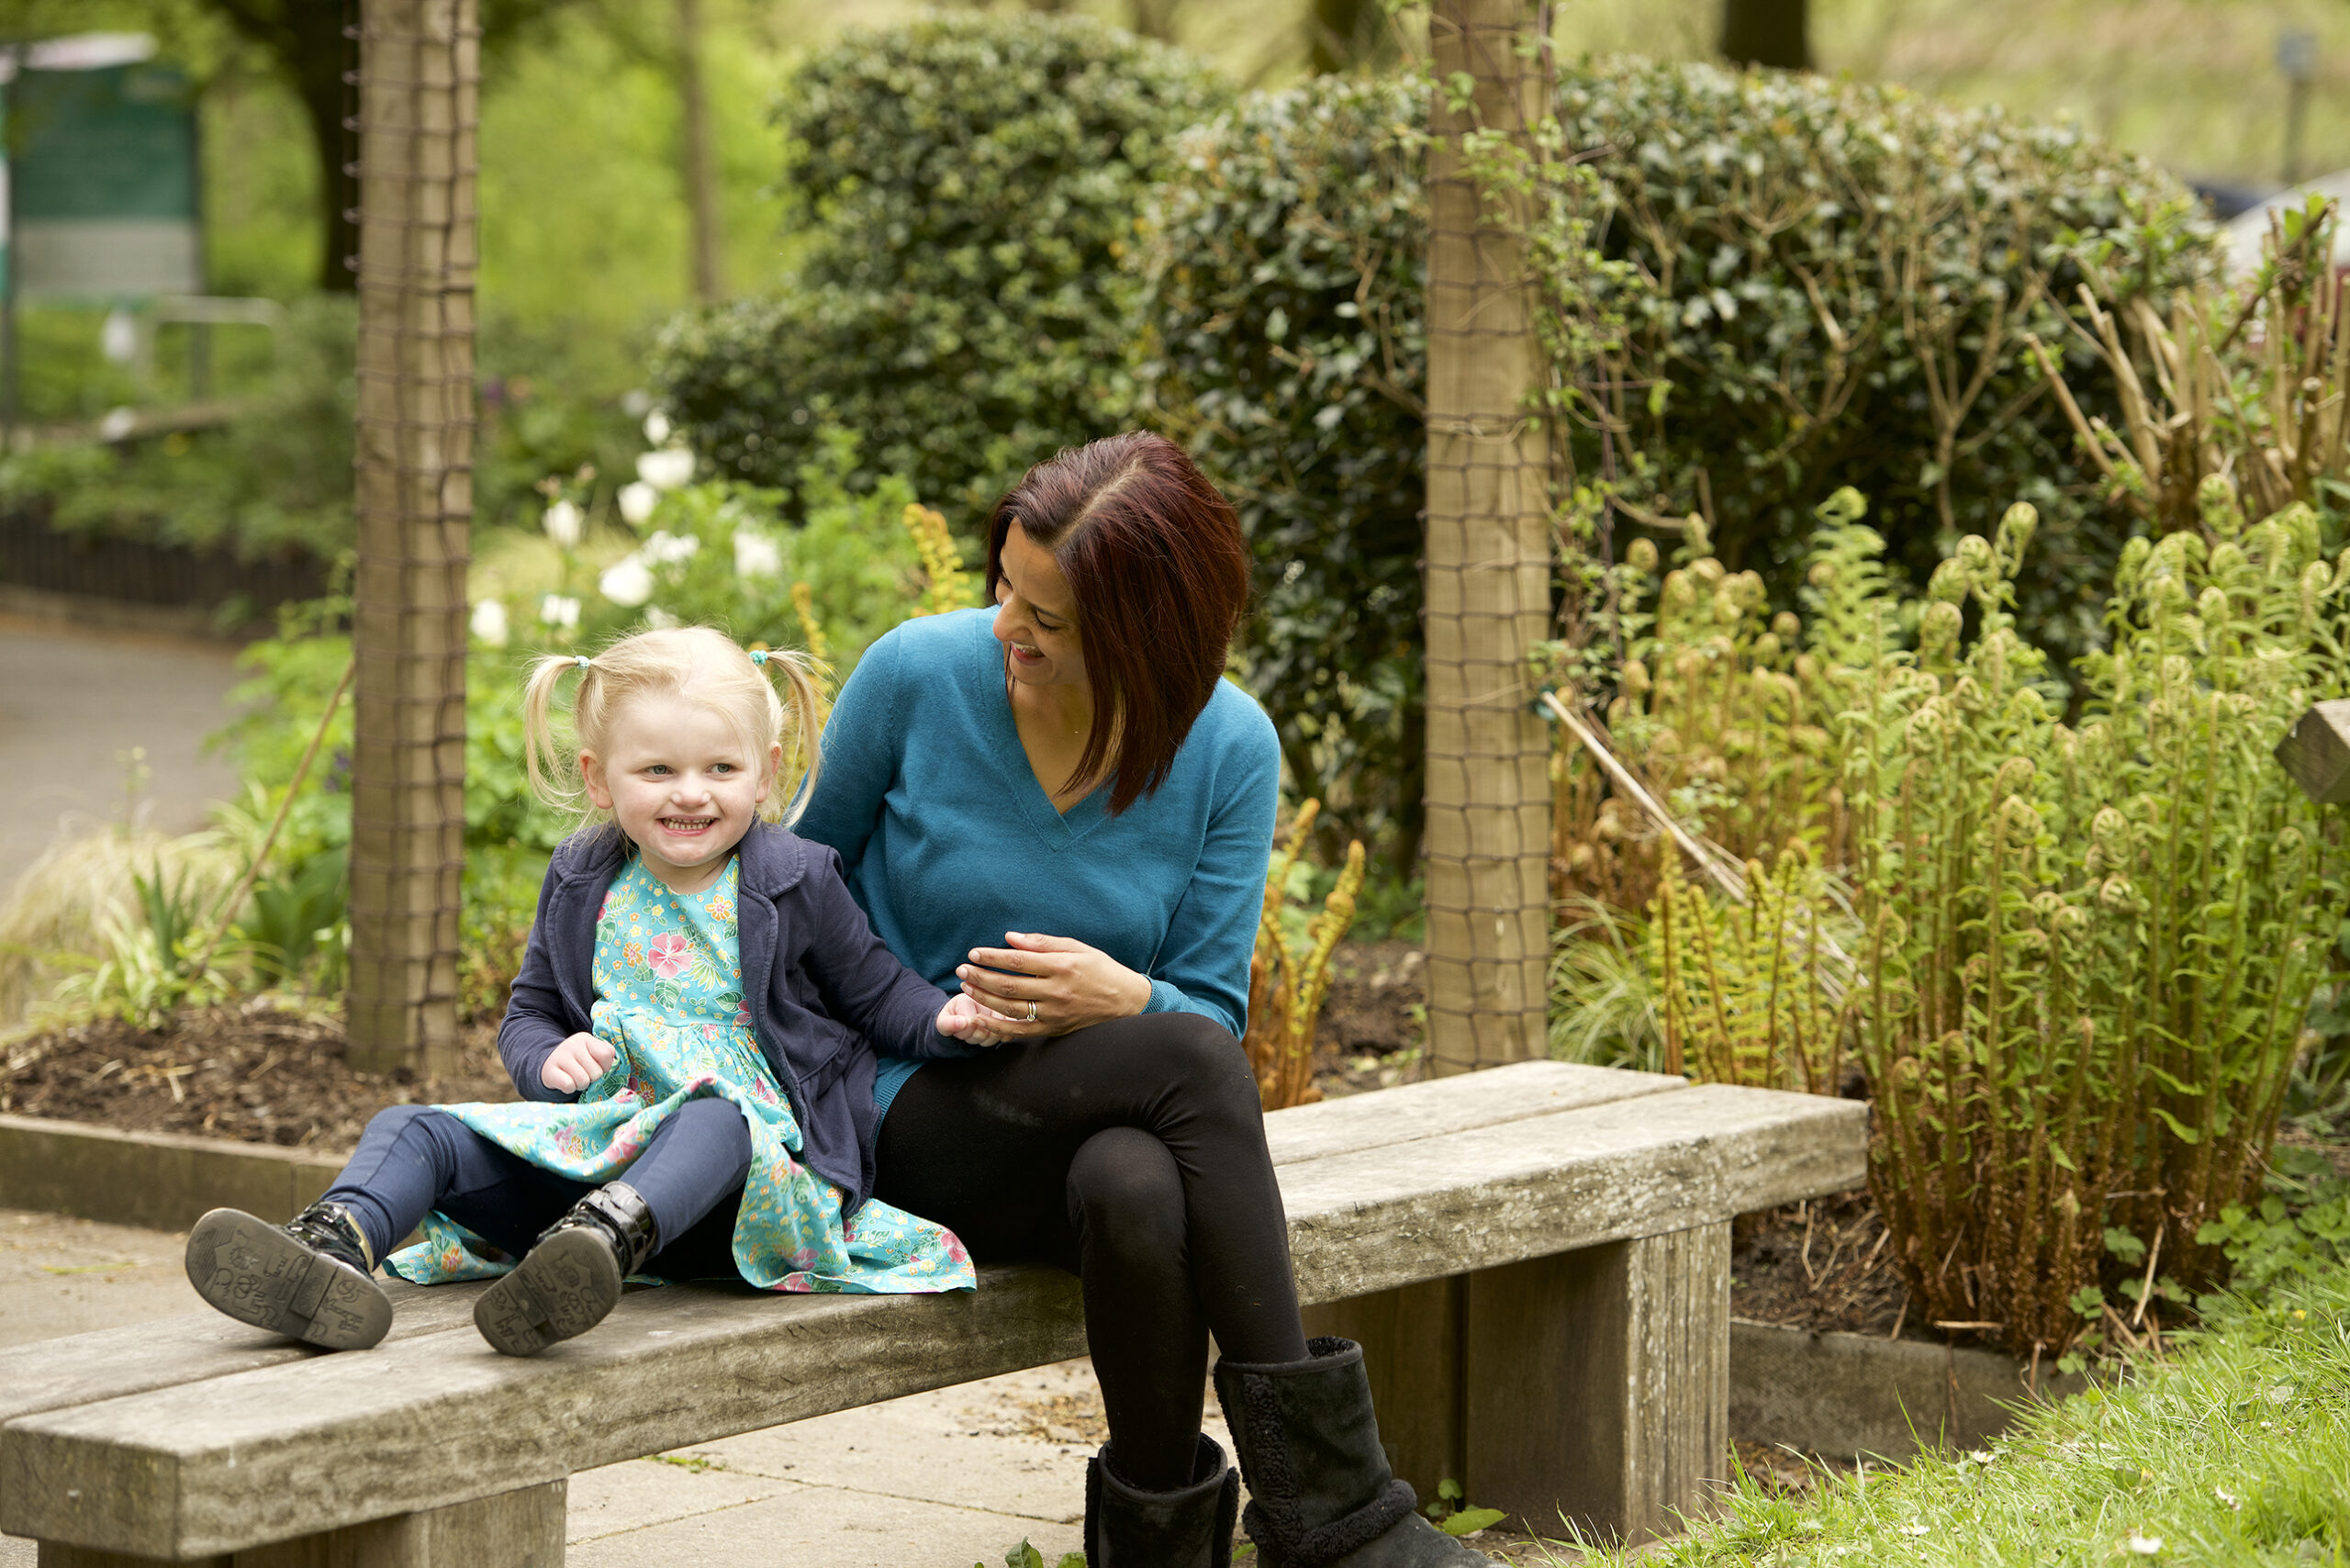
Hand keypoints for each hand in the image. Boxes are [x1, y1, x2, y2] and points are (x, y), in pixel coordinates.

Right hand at [541, 1032, 616, 1092]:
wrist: (548, 1063)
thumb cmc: (577, 1060)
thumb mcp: (591, 1051)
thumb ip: (605, 1053)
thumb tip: (611, 1058)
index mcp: (586, 1039)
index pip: (606, 1054)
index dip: (605, 1066)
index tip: (597, 1066)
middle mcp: (572, 1045)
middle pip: (596, 1072)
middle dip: (592, 1078)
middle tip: (583, 1074)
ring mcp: (560, 1057)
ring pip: (583, 1081)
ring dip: (581, 1085)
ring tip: (575, 1078)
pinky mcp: (549, 1071)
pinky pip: (569, 1085)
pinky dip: (570, 1088)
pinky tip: (566, 1082)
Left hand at [937, 992, 1017, 1046]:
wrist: (960, 1021)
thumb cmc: (952, 1020)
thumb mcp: (944, 1021)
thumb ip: (948, 1023)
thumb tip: (962, 1023)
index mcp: (973, 993)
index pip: (972, 1021)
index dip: (963, 1031)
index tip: (959, 1027)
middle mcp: (991, 997)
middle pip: (986, 1029)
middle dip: (973, 1037)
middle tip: (967, 1031)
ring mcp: (1002, 1008)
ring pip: (997, 1034)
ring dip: (984, 1040)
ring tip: (976, 1032)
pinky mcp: (1010, 1019)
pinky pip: (1009, 1034)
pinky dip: (998, 1039)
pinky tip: (989, 1034)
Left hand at [955, 932, 1151, 1041]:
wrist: (1125, 1002)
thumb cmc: (1101, 970)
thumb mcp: (1077, 948)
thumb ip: (1042, 943)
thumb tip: (1010, 938)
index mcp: (1062, 966)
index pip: (1018, 961)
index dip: (993, 957)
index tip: (974, 953)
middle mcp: (1057, 991)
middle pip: (1009, 985)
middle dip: (981, 977)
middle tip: (962, 970)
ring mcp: (1054, 1014)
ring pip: (1010, 1008)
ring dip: (984, 998)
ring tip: (967, 987)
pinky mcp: (1053, 1030)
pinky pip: (1019, 1031)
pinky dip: (997, 1027)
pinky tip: (980, 1019)